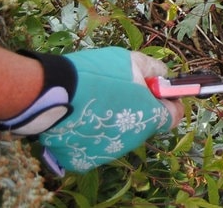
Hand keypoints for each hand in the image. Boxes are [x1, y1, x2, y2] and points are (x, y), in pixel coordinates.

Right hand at [29, 48, 182, 173]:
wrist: (49, 93)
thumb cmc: (96, 74)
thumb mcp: (132, 61)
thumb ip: (155, 70)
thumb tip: (163, 76)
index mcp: (150, 118)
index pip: (173, 116)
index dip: (169, 101)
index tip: (158, 90)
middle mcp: (133, 140)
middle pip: (144, 123)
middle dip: (138, 107)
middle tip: (120, 89)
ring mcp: (109, 152)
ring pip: (120, 134)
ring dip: (115, 119)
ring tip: (95, 100)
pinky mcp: (86, 160)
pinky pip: (96, 143)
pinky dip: (93, 131)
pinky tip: (81, 114)